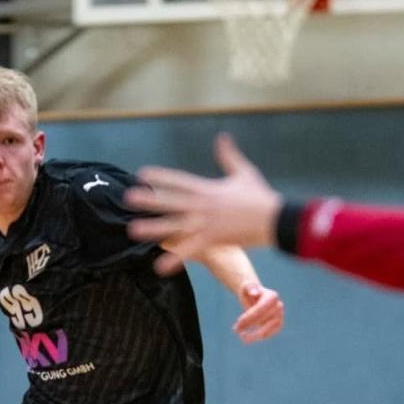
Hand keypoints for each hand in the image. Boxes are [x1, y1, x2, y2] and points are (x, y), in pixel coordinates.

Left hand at [125, 134, 281, 267]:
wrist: (275, 218)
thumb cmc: (261, 197)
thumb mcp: (244, 172)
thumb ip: (229, 156)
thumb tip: (222, 137)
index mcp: (208, 188)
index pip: (179, 180)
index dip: (160, 177)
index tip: (142, 174)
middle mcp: (203, 204)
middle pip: (170, 201)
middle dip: (148, 200)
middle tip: (127, 198)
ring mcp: (206, 222)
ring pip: (174, 225)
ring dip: (153, 228)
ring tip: (132, 230)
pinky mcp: (213, 239)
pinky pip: (189, 250)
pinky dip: (174, 259)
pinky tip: (159, 267)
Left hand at [233, 282, 283, 343]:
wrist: (255, 296)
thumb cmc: (249, 291)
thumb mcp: (247, 287)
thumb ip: (250, 287)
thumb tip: (254, 292)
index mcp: (272, 296)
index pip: (261, 308)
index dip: (249, 316)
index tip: (238, 321)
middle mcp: (278, 306)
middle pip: (264, 319)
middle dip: (249, 325)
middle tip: (236, 329)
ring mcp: (279, 316)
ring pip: (268, 329)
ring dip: (253, 335)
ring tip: (242, 337)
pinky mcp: (278, 325)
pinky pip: (269, 334)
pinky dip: (257, 337)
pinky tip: (247, 338)